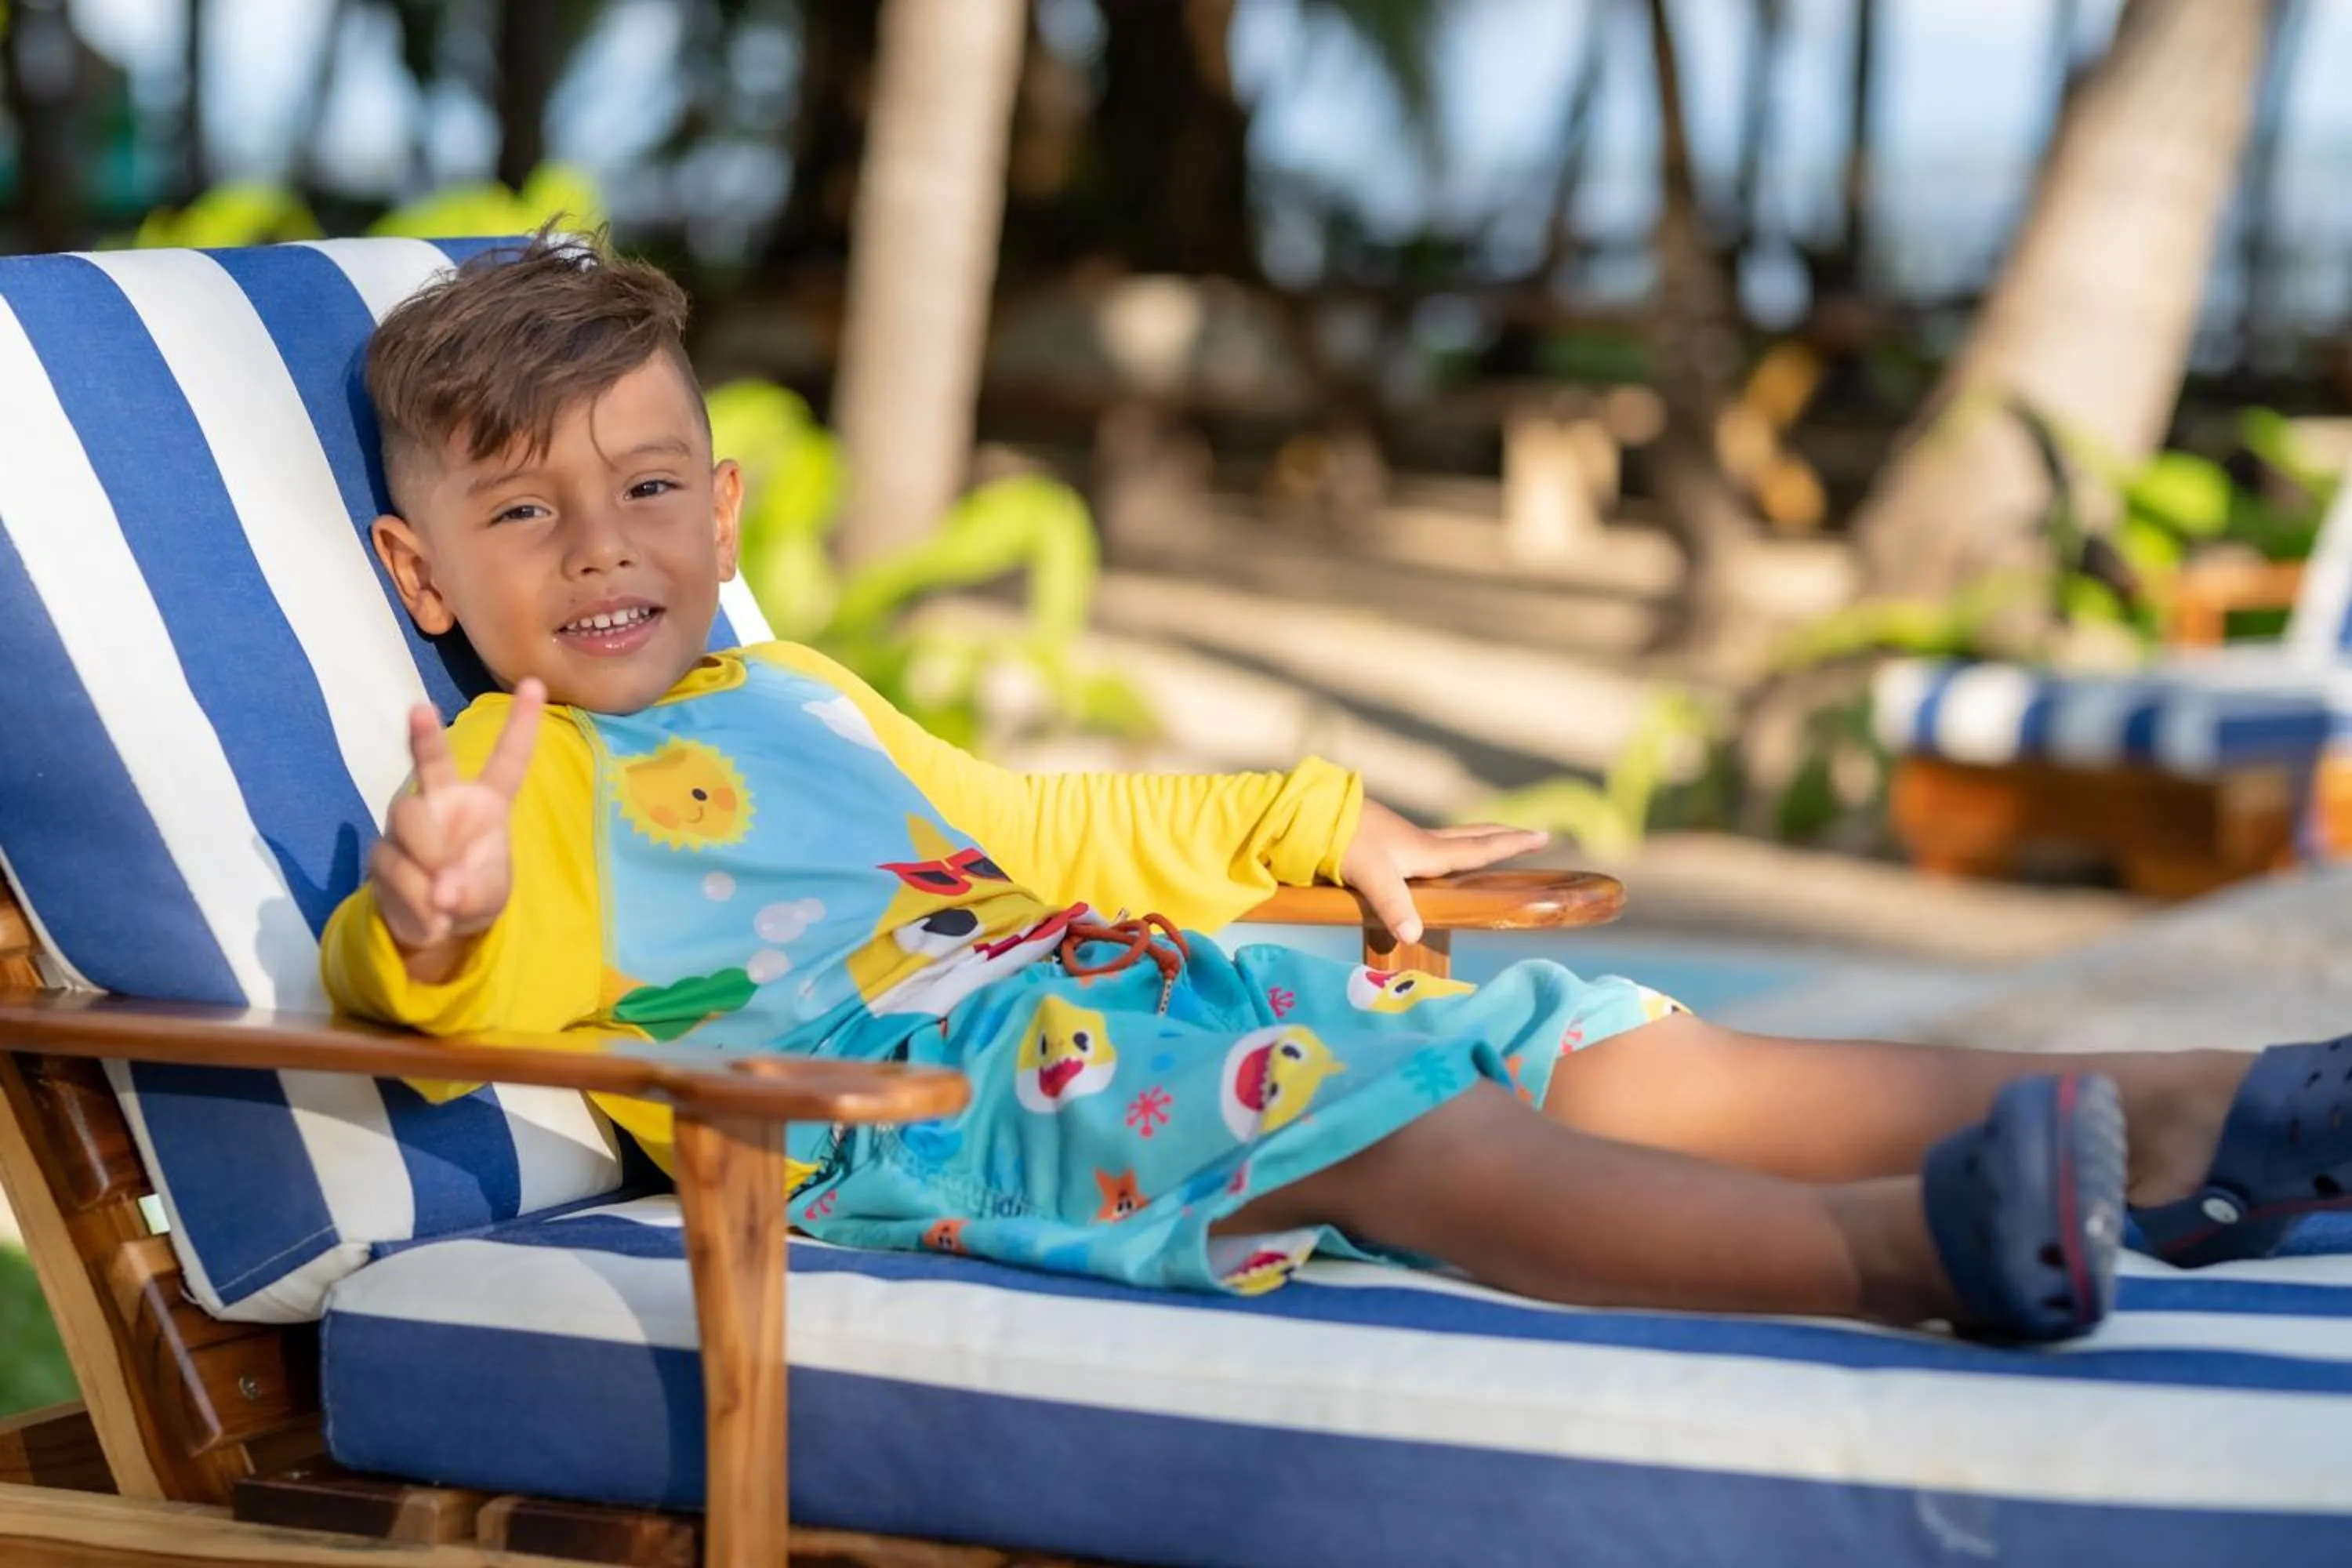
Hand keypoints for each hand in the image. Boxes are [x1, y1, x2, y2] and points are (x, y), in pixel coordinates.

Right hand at [369, 680, 544, 976]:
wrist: (434, 927)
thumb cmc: (472, 893)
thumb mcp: (487, 898)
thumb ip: (471, 892)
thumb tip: (440, 891)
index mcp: (486, 803)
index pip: (507, 760)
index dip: (521, 724)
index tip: (536, 683)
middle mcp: (443, 802)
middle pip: (430, 765)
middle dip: (424, 737)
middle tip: (420, 709)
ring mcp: (407, 825)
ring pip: (408, 822)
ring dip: (427, 862)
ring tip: (443, 900)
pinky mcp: (382, 852)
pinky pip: (395, 868)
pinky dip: (416, 901)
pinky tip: (430, 918)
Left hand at [1338, 799, 1546, 944]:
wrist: (1311, 816)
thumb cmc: (1344, 843)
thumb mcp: (1371, 876)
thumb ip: (1393, 905)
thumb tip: (1415, 935)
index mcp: (1428, 851)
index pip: (1480, 848)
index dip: (1512, 844)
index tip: (1543, 835)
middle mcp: (1422, 843)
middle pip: (1473, 837)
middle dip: (1503, 837)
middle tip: (1531, 834)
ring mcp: (1405, 839)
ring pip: (1452, 838)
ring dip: (1477, 838)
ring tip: (1491, 841)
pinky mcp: (1387, 841)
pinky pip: (1431, 844)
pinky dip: (1448, 846)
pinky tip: (1433, 856)